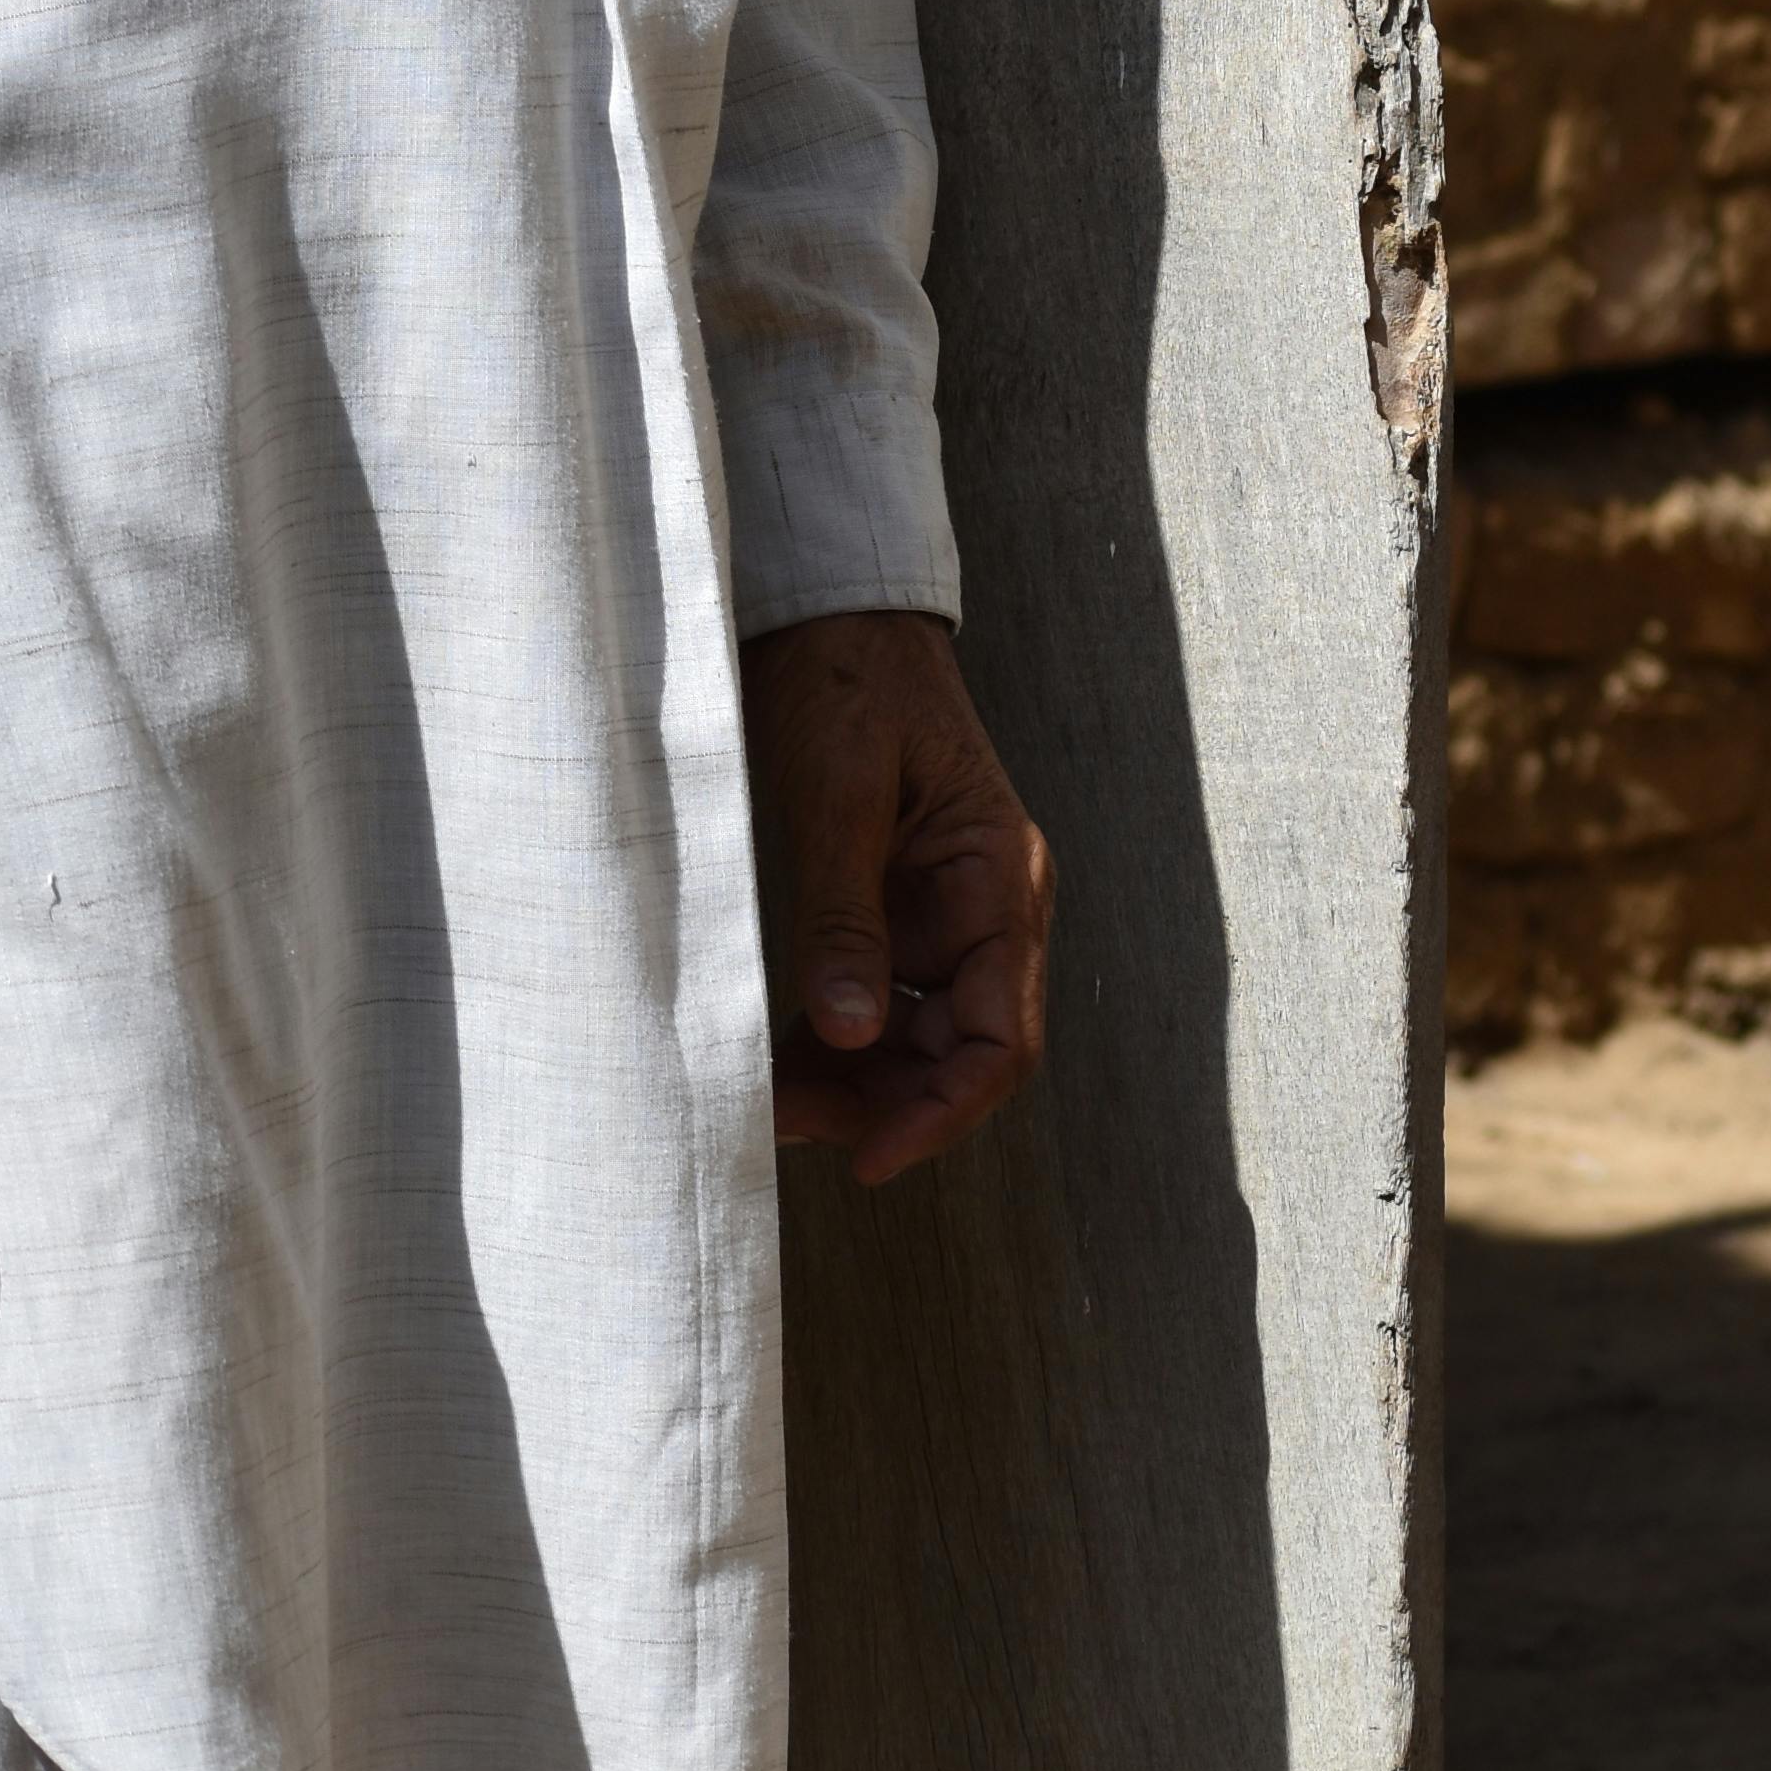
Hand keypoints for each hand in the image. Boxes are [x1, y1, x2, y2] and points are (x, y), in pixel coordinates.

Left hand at [742, 611, 1051, 1188]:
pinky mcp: (893, 909)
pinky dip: (835, 1045)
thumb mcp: (840, 797)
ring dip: (856, 1086)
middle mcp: (984, 910)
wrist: (828, 612)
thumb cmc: (847, 681)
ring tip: (769, 1106)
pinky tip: (780, 1063)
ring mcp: (940, 913)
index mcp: (999, 880)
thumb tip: (852, 1038)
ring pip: (917, 1040)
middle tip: (783, 1126)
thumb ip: (845, 918)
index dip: (943, 1112)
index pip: (1001, 1037)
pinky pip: (880, 1003)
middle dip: (883, 1105)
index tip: (871, 1159)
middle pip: (958, 1053)